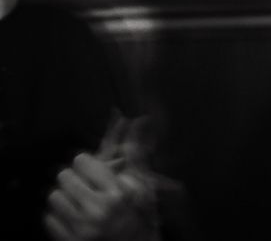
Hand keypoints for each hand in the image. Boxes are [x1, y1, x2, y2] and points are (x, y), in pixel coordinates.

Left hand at [44, 117, 158, 240]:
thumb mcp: (143, 185)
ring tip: (79, 201)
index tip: (93, 171)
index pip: (83, 161)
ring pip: (55, 196)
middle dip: (75, 178)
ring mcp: (82, 229)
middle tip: (85, 186)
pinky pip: (49, 219)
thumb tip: (137, 121)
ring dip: (66, 196)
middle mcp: (98, 210)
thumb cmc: (142, 216)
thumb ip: (136, 155)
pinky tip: (73, 217)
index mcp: (118, 193)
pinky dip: (58, 215)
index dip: (88, 164)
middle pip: (65, 176)